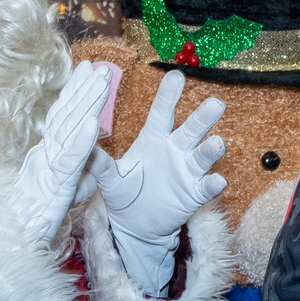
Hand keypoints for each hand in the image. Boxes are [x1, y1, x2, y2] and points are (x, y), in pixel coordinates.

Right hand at [12, 61, 109, 244]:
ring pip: (68, 132)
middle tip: (98, 65)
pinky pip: (68, 162)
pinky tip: (94, 122)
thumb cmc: (15, 234)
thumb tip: (92, 178)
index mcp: (42, 163)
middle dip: (82, 91)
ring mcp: (45, 172)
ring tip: (100, 79)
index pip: (60, 123)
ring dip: (86, 104)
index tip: (87, 72)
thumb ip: (74, 188)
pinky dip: (81, 142)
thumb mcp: (57, 207)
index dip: (73, 96)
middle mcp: (42, 161)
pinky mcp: (50, 189)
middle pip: (65, 119)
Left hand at [88, 69, 225, 295]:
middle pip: (191, 129)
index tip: (177, 76)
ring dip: (211, 149)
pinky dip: (213, 184)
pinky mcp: (194, 194)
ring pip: (202, 156)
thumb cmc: (123, 192)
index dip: (169, 95)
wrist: (136, 225)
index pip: (162, 112)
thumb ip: (99, 161)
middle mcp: (175, 150)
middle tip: (216, 103)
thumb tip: (80, 141)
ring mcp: (187, 171)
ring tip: (218, 143)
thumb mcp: (109, 176)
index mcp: (154, 138)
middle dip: (203, 117)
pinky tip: (218, 180)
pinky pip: (205, 187)